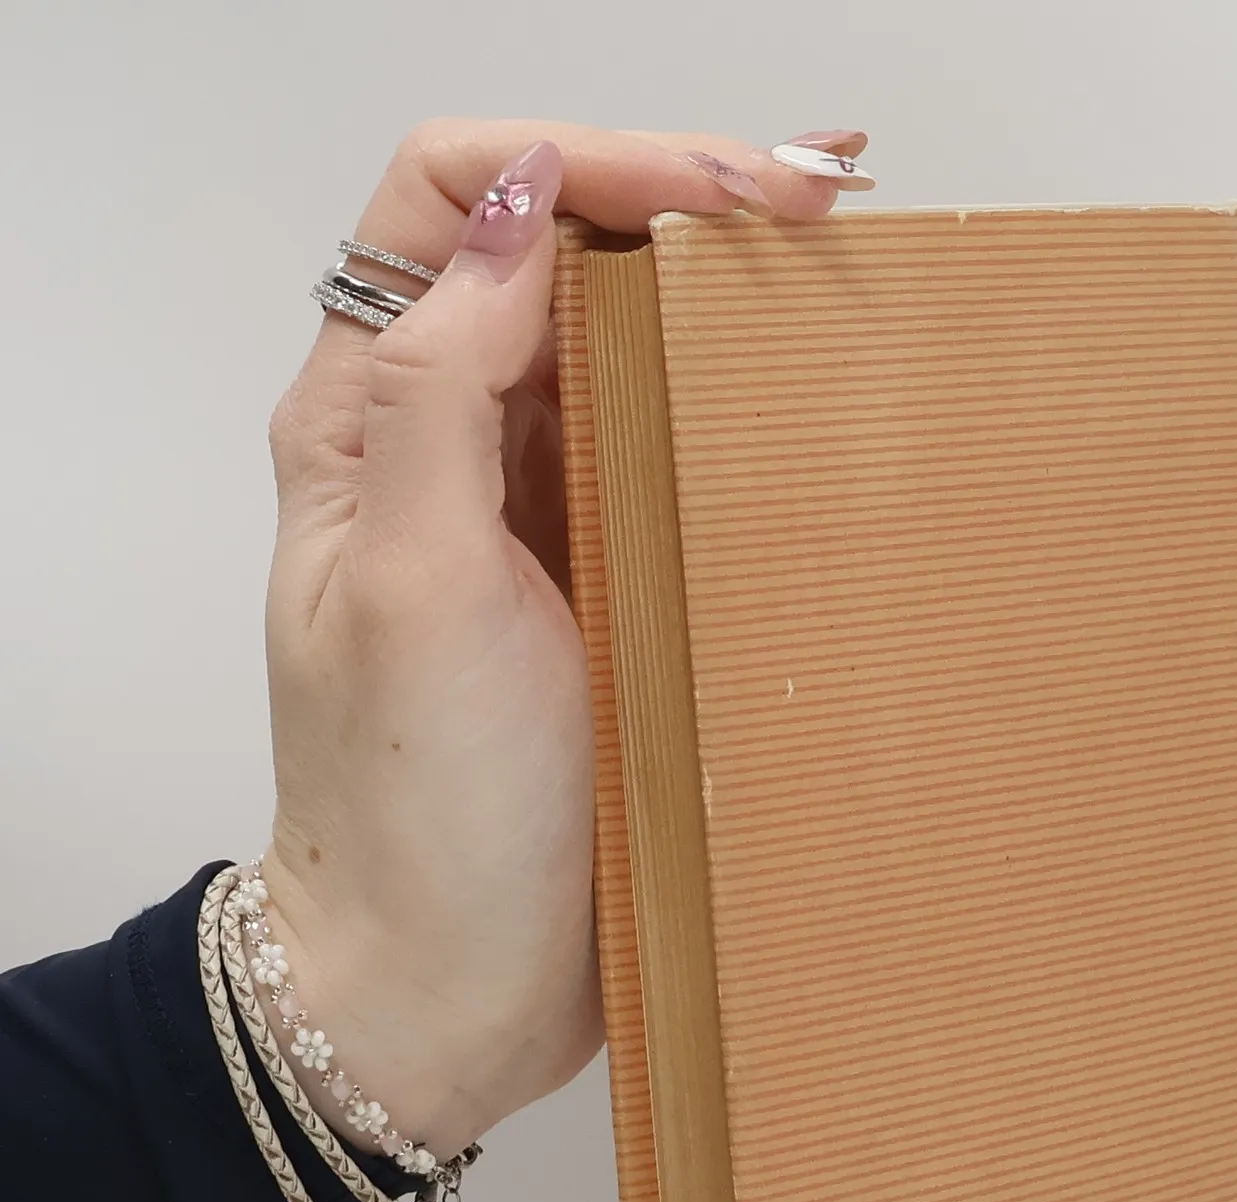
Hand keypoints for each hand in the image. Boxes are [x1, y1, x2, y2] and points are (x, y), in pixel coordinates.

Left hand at [259, 120, 869, 1155]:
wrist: (449, 987)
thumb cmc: (414, 818)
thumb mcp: (411, 589)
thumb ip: (442, 389)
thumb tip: (515, 206)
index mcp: (369, 423)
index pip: (455, 200)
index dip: (591, 158)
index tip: (731, 189)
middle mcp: (453, 450)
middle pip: (557, 253)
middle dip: (687, 197)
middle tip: (829, 195)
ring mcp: (540, 521)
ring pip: (627, 350)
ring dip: (728, 295)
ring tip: (846, 265)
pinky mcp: (614, 594)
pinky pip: (676, 462)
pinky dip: (745, 412)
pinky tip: (821, 396)